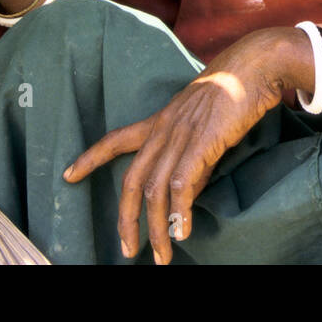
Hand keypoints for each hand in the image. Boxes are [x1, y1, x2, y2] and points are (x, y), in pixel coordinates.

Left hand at [62, 26, 308, 263]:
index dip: (91, 158)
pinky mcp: (201, 144)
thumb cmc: (234, 90)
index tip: (68, 175)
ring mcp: (181, 137)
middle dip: (126, 220)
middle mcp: (164, 130)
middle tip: (127, 250)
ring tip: (162, 255)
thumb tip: (187, 193)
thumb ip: (191, 157)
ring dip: (156, 229)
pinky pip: (182, 186)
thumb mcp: (203, 122)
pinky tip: (183, 232)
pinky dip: (180, 213)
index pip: (116, 139)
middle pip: (133, 181)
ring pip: (155, 191)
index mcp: (161, 120)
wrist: (253, 66)